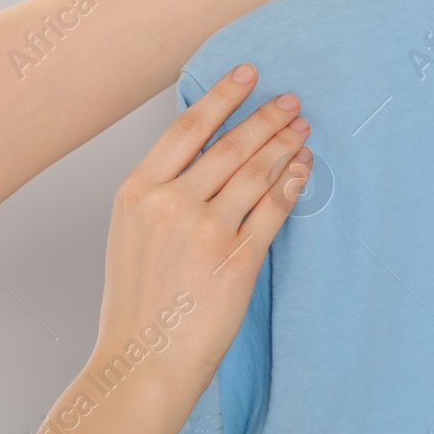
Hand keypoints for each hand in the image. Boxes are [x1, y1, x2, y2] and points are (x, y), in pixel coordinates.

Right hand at [88, 63, 310, 396]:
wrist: (142, 360)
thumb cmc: (137, 299)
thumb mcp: (131, 231)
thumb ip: (163, 189)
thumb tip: (209, 149)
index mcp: (137, 191)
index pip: (188, 128)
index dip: (223, 95)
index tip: (249, 73)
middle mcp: (171, 204)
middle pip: (231, 146)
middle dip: (267, 118)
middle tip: (291, 101)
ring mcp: (206, 232)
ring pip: (257, 173)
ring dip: (285, 145)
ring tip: (302, 128)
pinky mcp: (237, 260)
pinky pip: (274, 209)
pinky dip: (292, 183)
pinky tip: (303, 167)